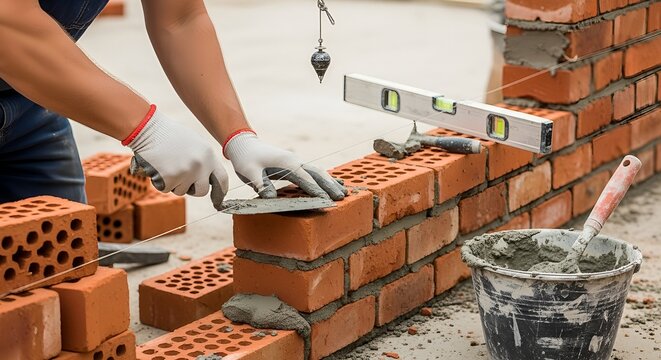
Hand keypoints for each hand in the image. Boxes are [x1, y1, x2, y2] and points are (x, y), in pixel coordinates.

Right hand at [124, 105, 228, 208]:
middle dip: (192, 189)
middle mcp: (200, 165)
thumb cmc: (170, 135)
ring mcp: (185, 173)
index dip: (220, 191)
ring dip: (174, 183)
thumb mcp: (195, 144)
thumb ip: (204, 161)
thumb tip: (209, 179)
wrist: (148, 129)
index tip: (217, 199)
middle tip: (181, 178)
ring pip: (181, 191)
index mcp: (209, 155)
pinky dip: (161, 182)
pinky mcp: (169, 179)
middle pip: (202, 191)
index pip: (222, 179)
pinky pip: (166, 189)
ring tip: (167, 164)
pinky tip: (158, 167)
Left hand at [223, 131, 345, 199]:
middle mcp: (295, 161)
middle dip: (330, 186)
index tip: (326, 199)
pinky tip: (332, 184)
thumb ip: (260, 185)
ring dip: (330, 182)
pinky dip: (324, 179)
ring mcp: (296, 162)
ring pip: (318, 172)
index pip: (305, 178)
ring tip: (343, 191)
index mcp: (286, 163)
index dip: (316, 189)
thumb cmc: (246, 159)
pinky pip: (312, 173)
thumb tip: (271, 198)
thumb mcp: (249, 172)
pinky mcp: (294, 165)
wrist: (245, 145)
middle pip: (317, 173)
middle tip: (342, 197)